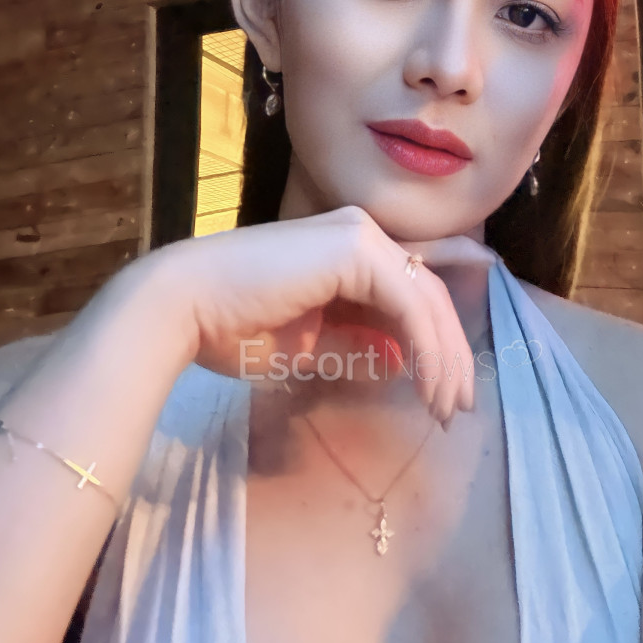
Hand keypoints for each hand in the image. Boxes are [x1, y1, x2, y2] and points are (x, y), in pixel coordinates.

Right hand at [156, 206, 495, 422]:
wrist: (183, 308)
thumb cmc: (231, 327)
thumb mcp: (311, 344)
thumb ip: (358, 344)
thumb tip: (398, 360)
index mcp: (348, 252)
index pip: (411, 298)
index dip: (435, 347)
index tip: (443, 397)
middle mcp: (361, 234)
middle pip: (428, 298)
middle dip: (450, 356)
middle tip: (458, 408)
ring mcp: (360, 236)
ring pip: (427, 301)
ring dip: (444, 359)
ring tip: (447, 409)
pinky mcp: (356, 251)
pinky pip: (409, 304)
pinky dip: (427, 348)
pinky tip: (429, 386)